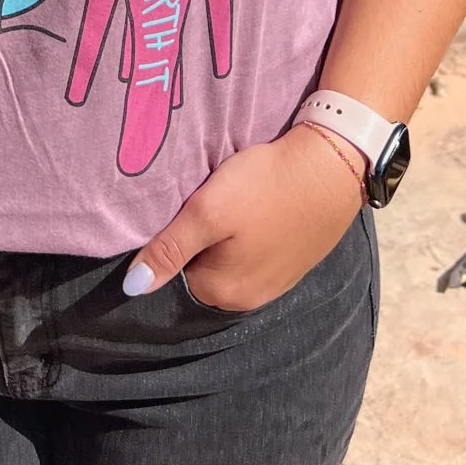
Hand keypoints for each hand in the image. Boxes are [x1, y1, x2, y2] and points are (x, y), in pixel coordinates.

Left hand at [123, 124, 366, 309]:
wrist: (333, 166)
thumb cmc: (265, 187)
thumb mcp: (209, 211)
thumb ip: (169, 248)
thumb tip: (132, 288)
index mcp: (223, 292)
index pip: (177, 270)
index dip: (177, 235)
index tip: (188, 206)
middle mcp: (250, 298)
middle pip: (204, 267)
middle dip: (203, 237)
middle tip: (212, 197)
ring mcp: (277, 282)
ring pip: (231, 257)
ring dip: (228, 233)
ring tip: (236, 199)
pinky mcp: (294, 261)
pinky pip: (258, 252)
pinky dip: (252, 231)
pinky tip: (258, 206)